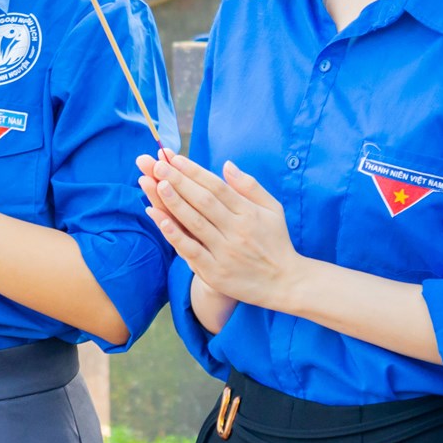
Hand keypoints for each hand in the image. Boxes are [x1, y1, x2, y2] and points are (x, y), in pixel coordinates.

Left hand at [137, 150, 304, 311]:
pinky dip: (174, 234)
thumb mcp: (272, 209)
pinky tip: (160, 219)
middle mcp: (236, 230)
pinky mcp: (216, 272)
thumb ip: (250, 186)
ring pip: (195, 222)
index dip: (195, 171)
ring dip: (174, 202)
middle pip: (203, 201)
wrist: (285, 284)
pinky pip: (191, 250)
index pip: (217, 187)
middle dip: (179, 180)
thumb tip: (226, 165)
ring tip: (157, 183)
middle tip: (158, 164)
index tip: (175, 158)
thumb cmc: (276, 242)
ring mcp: (225, 252)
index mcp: (249, 213)